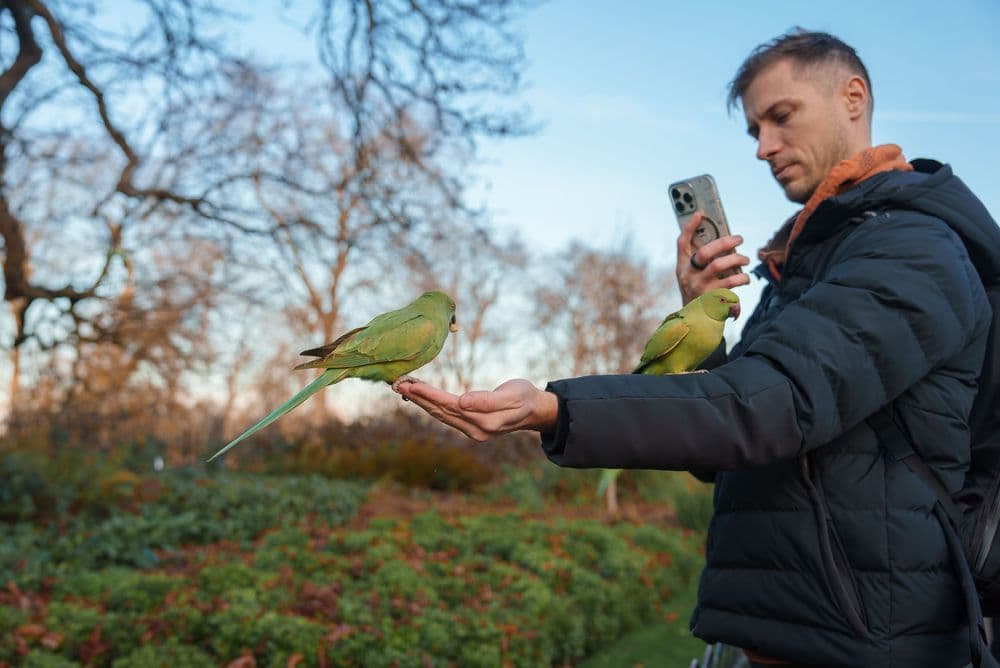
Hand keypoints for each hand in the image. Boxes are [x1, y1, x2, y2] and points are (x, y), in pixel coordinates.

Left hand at [395, 378, 557, 441]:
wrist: (535, 410)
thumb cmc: (525, 397)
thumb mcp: (511, 395)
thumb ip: (487, 400)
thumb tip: (462, 402)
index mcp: (485, 422)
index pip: (450, 406)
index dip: (430, 395)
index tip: (411, 384)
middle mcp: (476, 430)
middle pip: (441, 412)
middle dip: (419, 397)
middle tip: (397, 383)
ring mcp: (473, 432)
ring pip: (441, 415)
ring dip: (421, 401)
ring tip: (404, 387)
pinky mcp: (471, 428)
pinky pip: (446, 416)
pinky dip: (432, 405)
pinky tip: (421, 397)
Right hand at [676, 212, 750, 304]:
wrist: (696, 322)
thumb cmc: (698, 293)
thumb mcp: (692, 276)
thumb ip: (700, 260)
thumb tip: (723, 241)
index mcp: (682, 267)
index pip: (682, 244)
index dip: (689, 228)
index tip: (700, 214)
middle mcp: (688, 276)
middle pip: (705, 252)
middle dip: (725, 242)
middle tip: (739, 239)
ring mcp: (700, 287)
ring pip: (720, 265)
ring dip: (737, 259)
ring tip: (746, 260)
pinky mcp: (713, 298)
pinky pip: (731, 283)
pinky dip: (742, 279)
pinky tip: (745, 278)